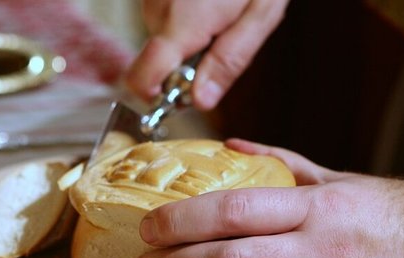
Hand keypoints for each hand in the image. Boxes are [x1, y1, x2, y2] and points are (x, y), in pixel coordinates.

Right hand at [125, 0, 289, 109]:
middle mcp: (159, 10)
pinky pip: (163, 21)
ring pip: (163, 42)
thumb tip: (201, 102)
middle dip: (188, 63)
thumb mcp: (260, 17)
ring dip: (190, 40)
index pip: (143, 77)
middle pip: (159, 62)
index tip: (180, 95)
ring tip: (219, 13)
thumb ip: (229, 62)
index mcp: (185, 23)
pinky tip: (206, 3)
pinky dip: (184, 22)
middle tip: (222, 38)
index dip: (156, 96)